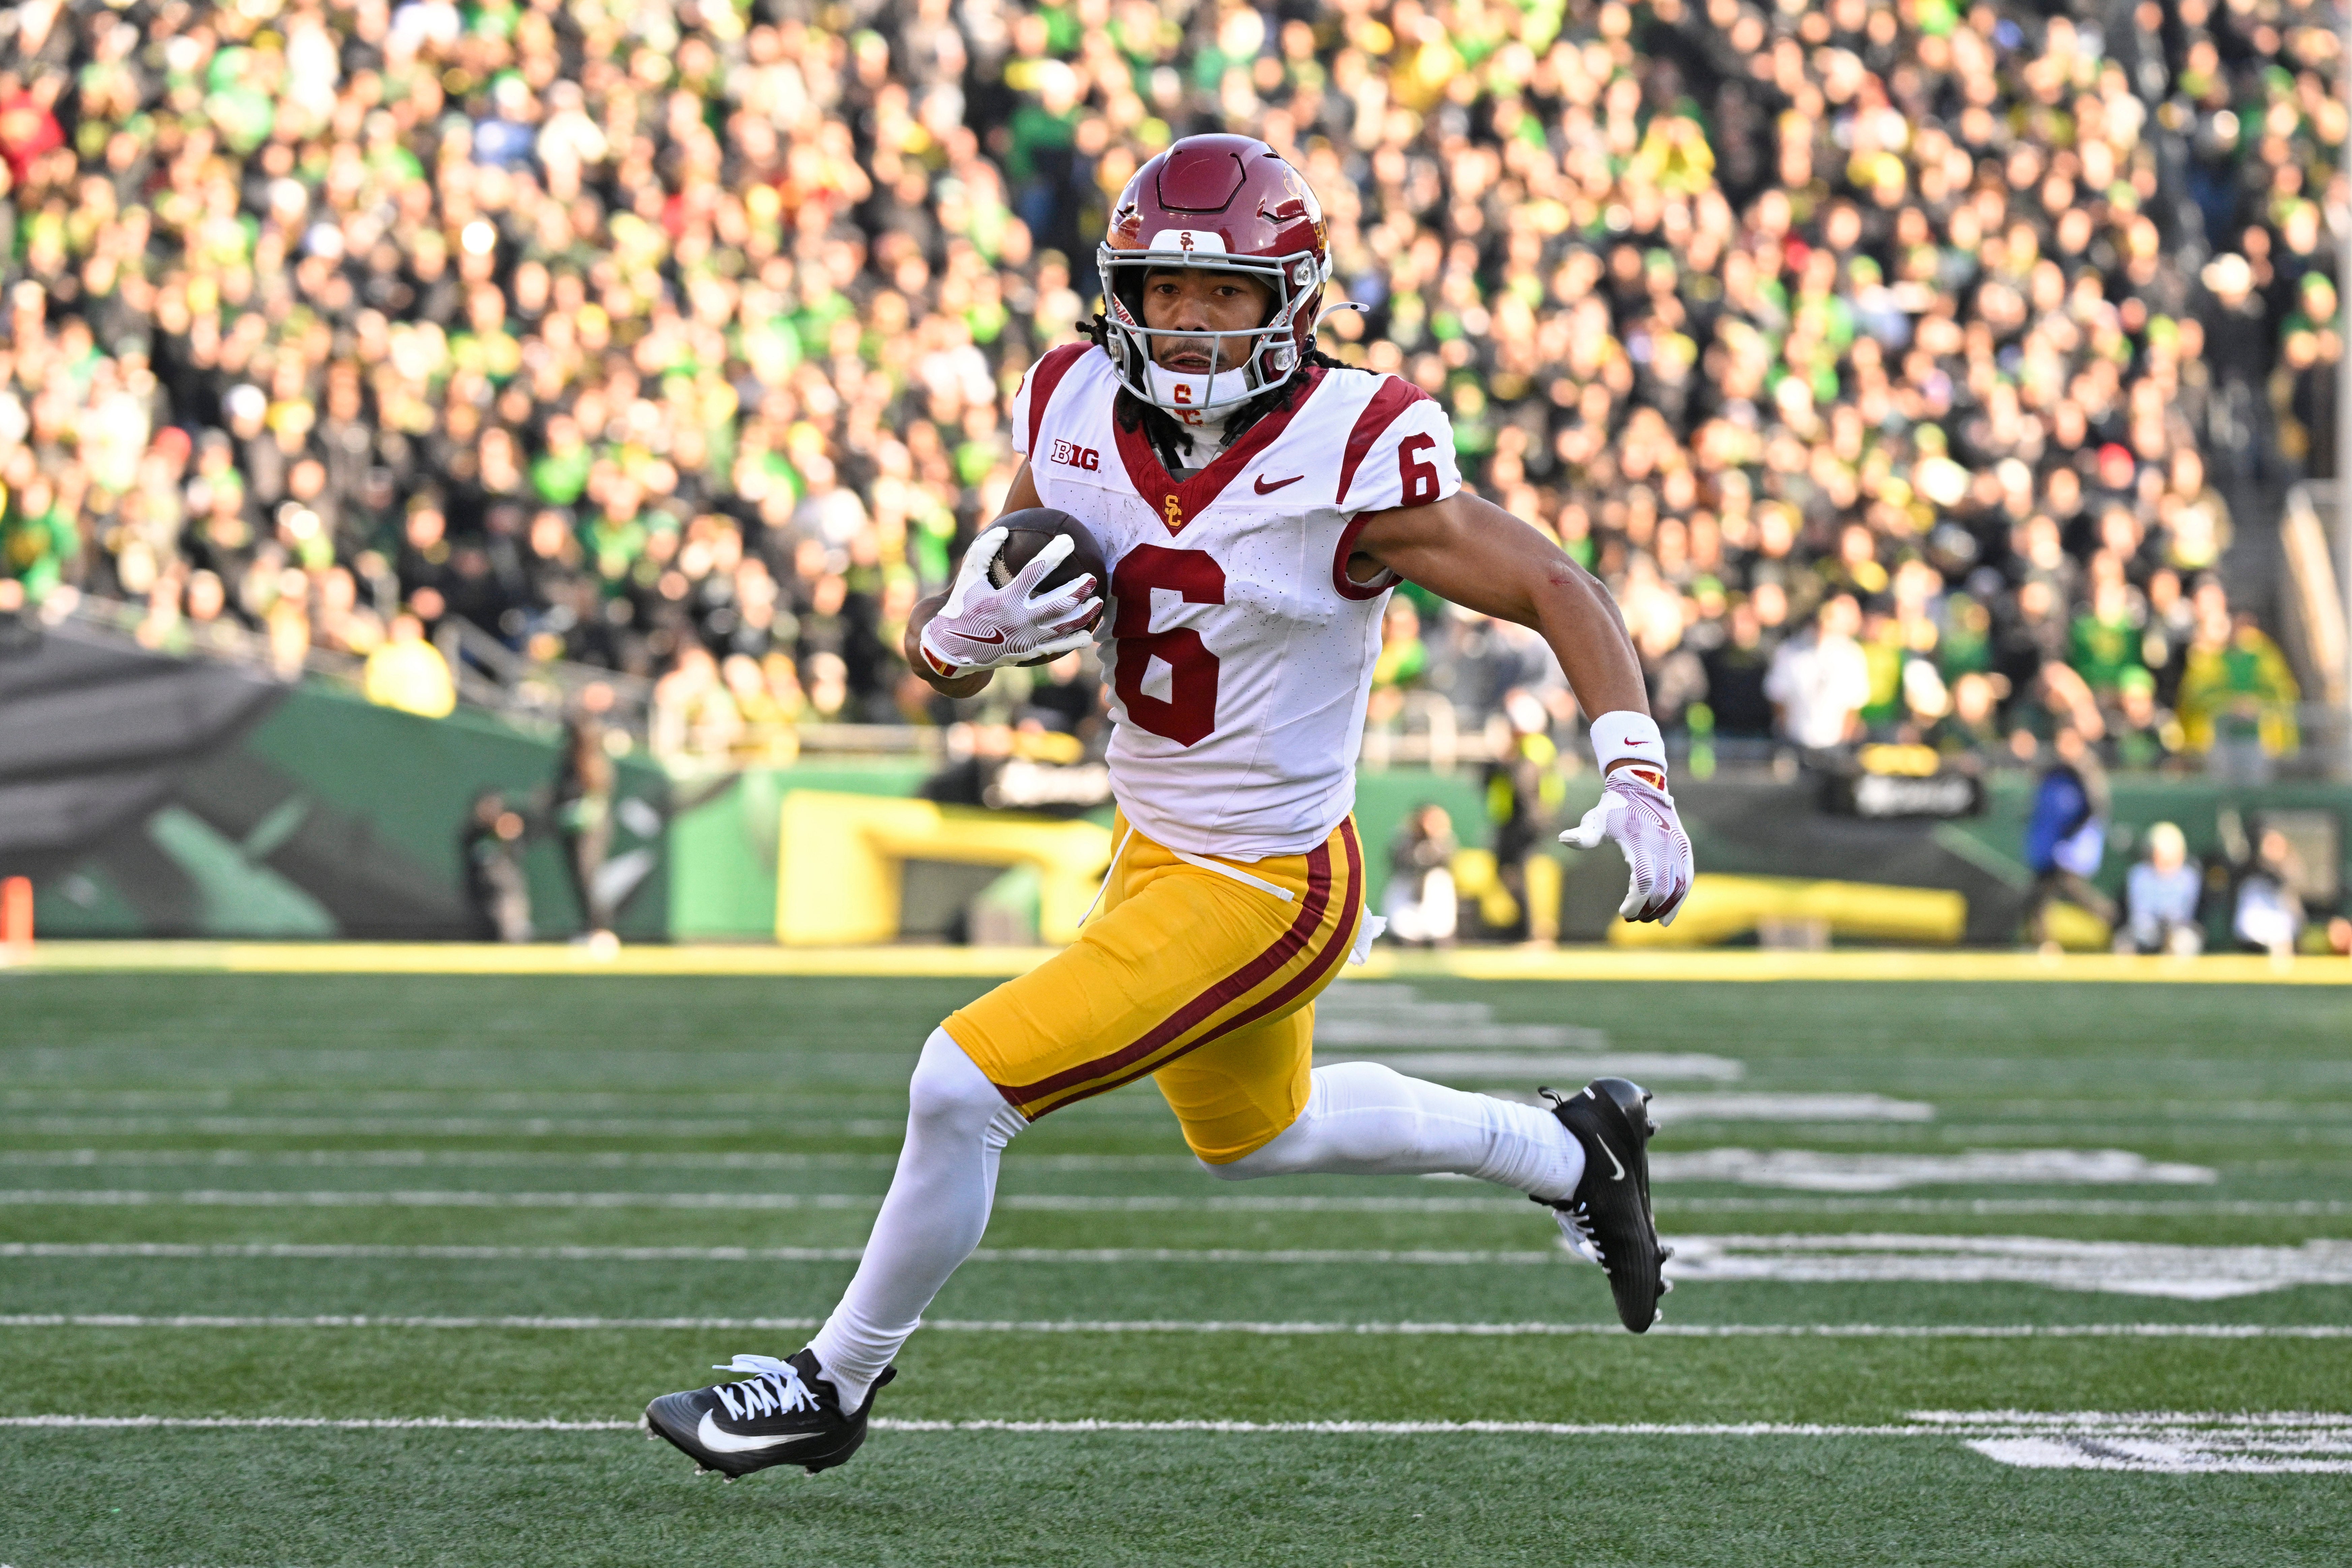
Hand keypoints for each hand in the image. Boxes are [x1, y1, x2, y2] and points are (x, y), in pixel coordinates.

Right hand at [918, 527, 1101, 674]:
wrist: (951, 648)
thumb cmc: (961, 607)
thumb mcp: (967, 577)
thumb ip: (983, 551)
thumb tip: (1004, 529)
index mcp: (1005, 599)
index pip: (1036, 572)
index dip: (1054, 554)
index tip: (1068, 540)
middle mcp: (1019, 621)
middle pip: (1059, 604)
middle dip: (1079, 589)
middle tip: (1092, 577)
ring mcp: (1026, 640)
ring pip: (1063, 627)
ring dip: (1084, 614)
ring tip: (1098, 602)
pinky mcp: (1028, 654)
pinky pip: (1057, 648)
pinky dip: (1074, 641)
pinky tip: (1089, 634)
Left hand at [1559, 766, 1694, 925]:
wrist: (1642, 787)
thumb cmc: (1614, 808)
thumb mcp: (1597, 819)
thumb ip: (1584, 835)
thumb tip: (1563, 839)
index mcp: (1642, 840)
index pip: (1644, 881)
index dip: (1636, 902)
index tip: (1623, 913)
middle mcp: (1664, 844)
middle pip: (1662, 889)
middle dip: (1648, 909)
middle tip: (1633, 919)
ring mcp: (1678, 846)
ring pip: (1678, 887)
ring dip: (1665, 908)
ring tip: (1648, 920)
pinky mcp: (1685, 848)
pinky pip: (1687, 879)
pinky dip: (1679, 899)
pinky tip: (1667, 917)